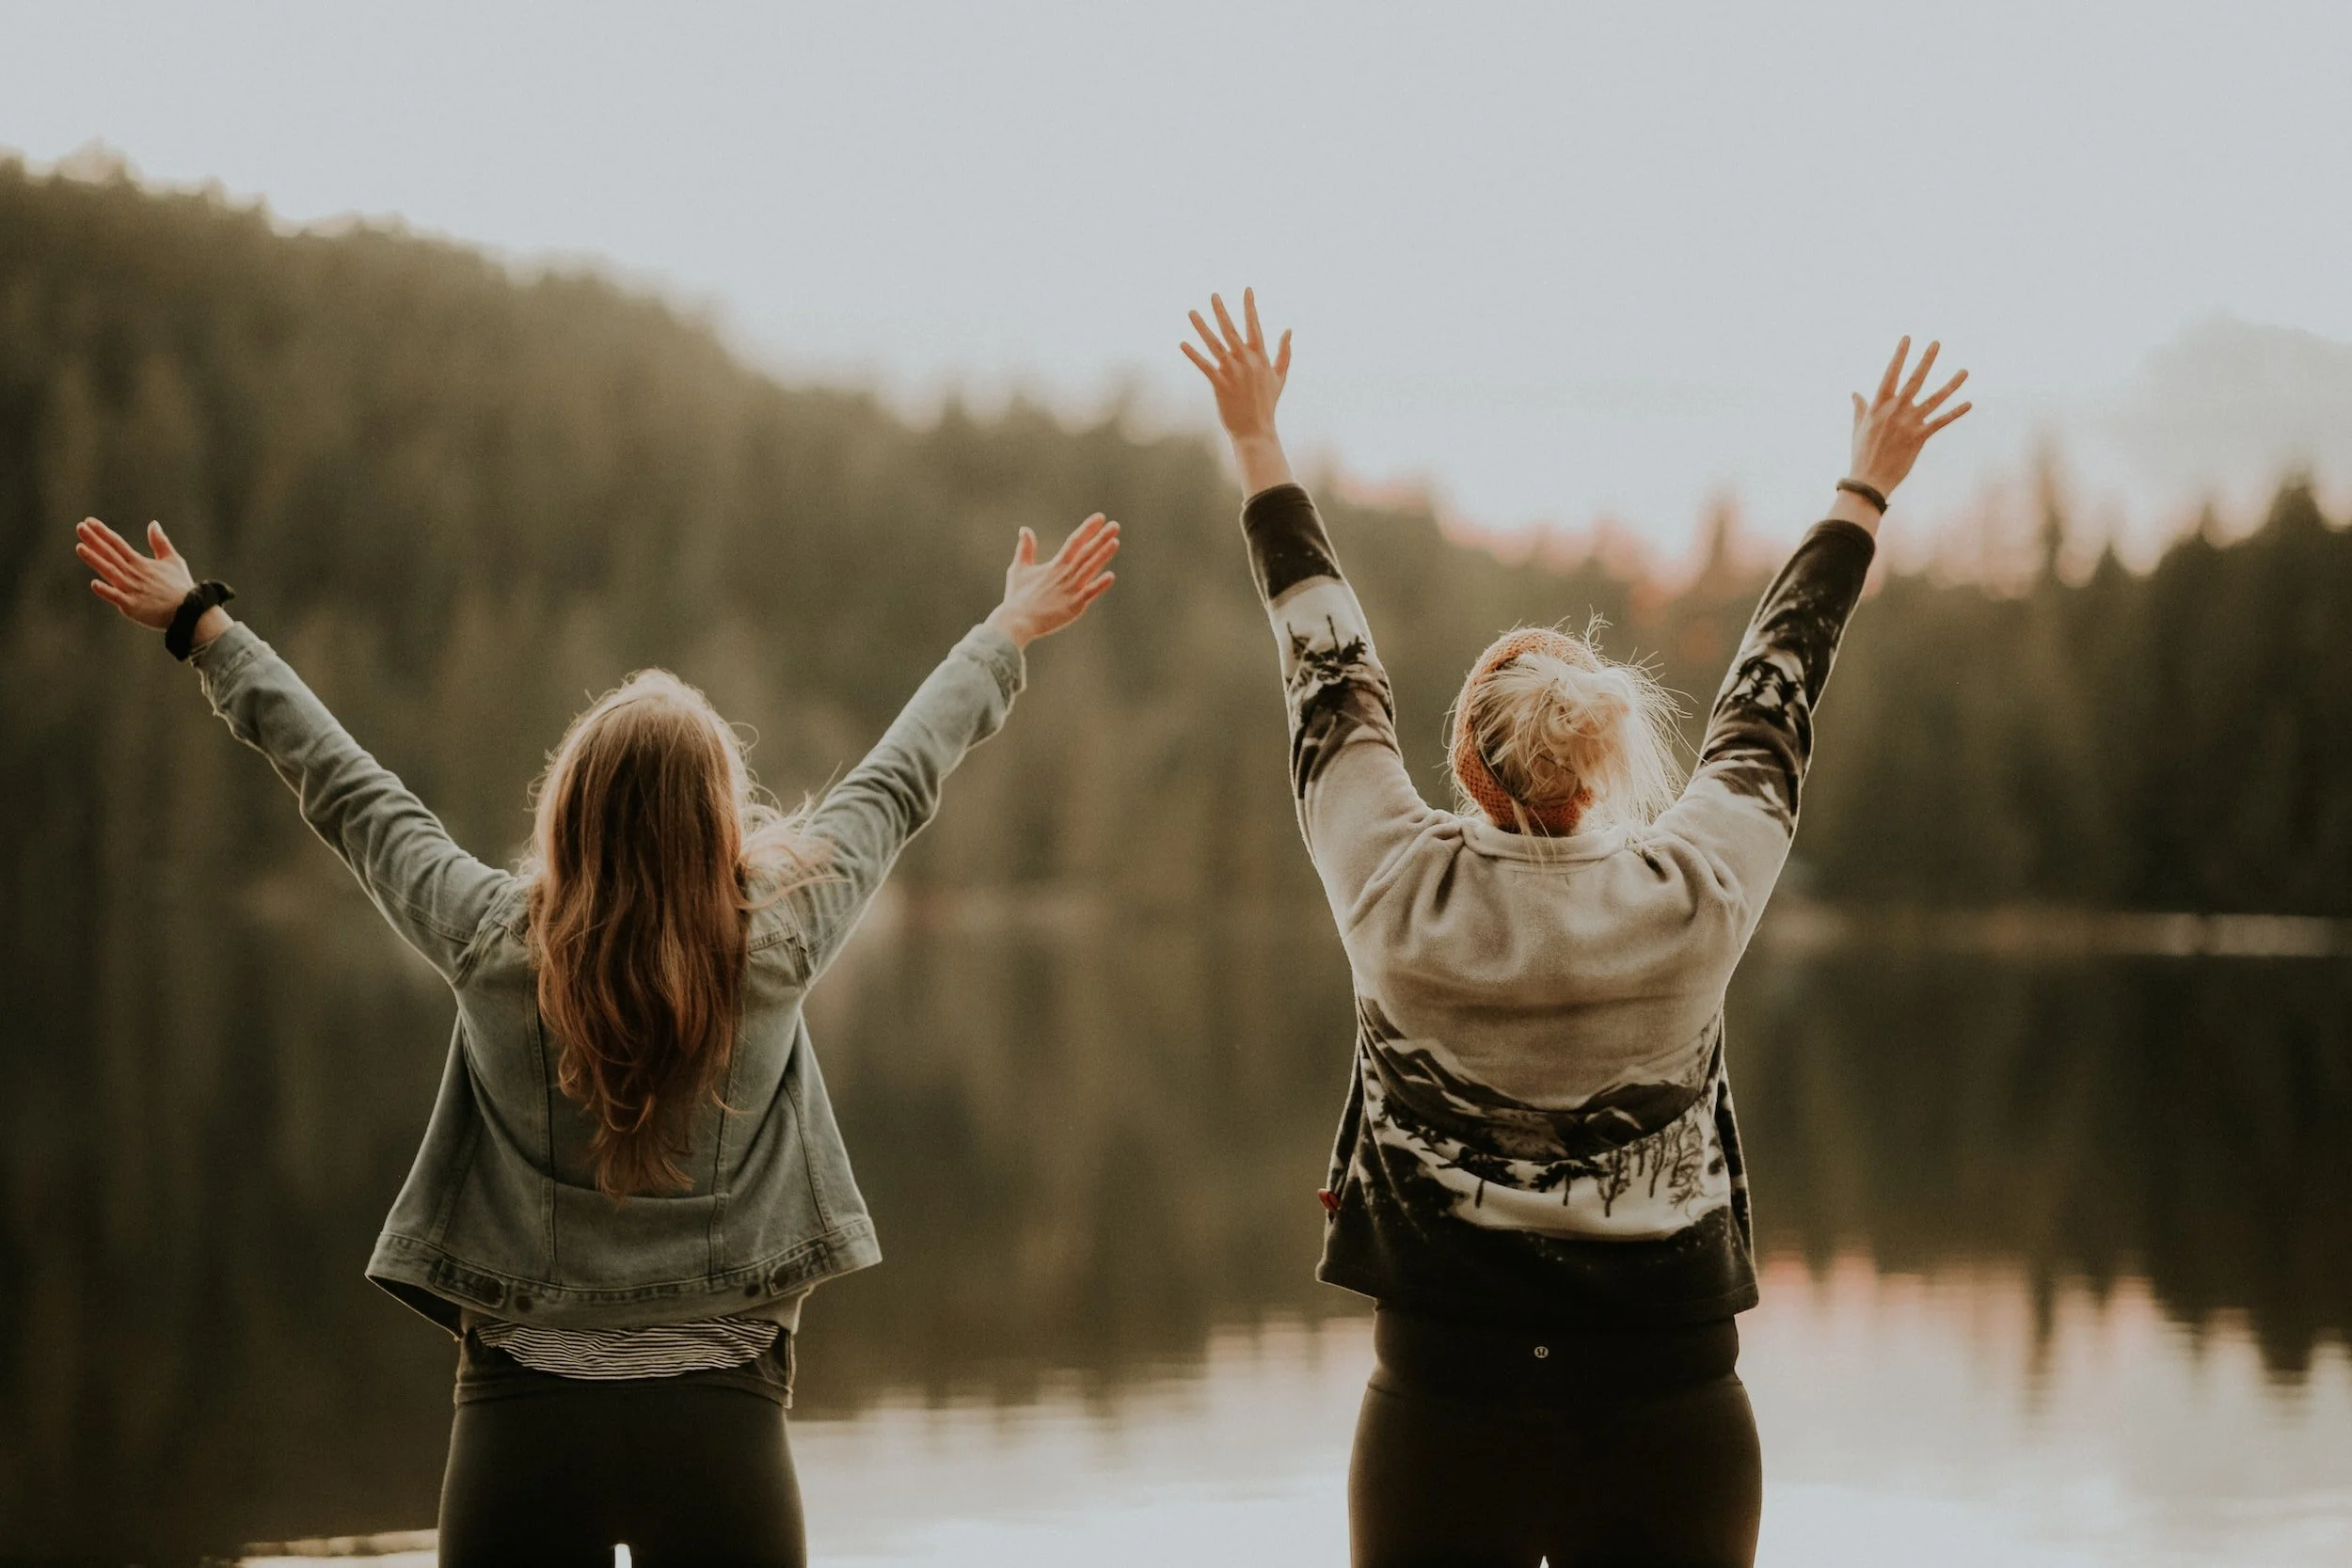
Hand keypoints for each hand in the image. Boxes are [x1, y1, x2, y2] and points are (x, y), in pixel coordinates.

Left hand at [76, 517, 228, 644]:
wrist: (190, 611)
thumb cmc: (181, 587)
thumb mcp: (174, 561)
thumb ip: (160, 542)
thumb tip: (153, 524)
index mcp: (141, 563)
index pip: (118, 544)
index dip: (103, 532)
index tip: (89, 522)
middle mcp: (134, 574)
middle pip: (110, 554)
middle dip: (94, 540)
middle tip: (80, 527)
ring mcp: (132, 590)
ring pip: (110, 572)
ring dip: (95, 560)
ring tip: (80, 547)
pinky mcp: (133, 606)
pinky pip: (117, 597)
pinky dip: (106, 591)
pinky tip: (94, 583)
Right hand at [984, 513, 1120, 648]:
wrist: (1016, 622)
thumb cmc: (1017, 597)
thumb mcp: (1018, 569)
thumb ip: (1025, 549)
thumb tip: (1025, 529)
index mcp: (1055, 566)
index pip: (1074, 542)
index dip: (1087, 529)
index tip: (1100, 517)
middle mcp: (1065, 575)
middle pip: (1086, 553)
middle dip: (1101, 538)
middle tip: (1115, 526)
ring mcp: (1070, 590)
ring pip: (1090, 569)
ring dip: (1103, 555)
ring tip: (1115, 542)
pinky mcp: (1073, 606)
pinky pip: (1089, 594)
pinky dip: (1099, 585)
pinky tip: (1111, 576)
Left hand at [1182, 288, 1295, 493]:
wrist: (1256, 430)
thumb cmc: (1267, 404)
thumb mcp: (1280, 376)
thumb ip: (1284, 352)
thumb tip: (1288, 330)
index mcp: (1260, 357)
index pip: (1254, 326)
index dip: (1250, 307)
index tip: (1247, 290)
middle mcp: (1246, 361)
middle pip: (1230, 330)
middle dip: (1221, 311)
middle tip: (1213, 294)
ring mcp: (1232, 372)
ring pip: (1214, 344)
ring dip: (1201, 327)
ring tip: (1191, 312)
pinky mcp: (1220, 384)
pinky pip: (1204, 365)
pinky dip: (1193, 354)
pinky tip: (1183, 343)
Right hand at [1848, 337, 1971, 498]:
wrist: (1868, 479)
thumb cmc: (1861, 453)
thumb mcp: (1858, 427)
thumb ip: (1860, 408)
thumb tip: (1855, 393)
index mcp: (1878, 405)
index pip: (1891, 374)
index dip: (1900, 355)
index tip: (1907, 339)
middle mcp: (1895, 410)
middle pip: (1915, 380)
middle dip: (1926, 360)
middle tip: (1937, 343)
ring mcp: (1909, 423)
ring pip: (1935, 399)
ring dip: (1951, 384)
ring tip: (1965, 371)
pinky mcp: (1920, 437)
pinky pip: (1941, 421)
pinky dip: (1955, 412)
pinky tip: (1969, 403)